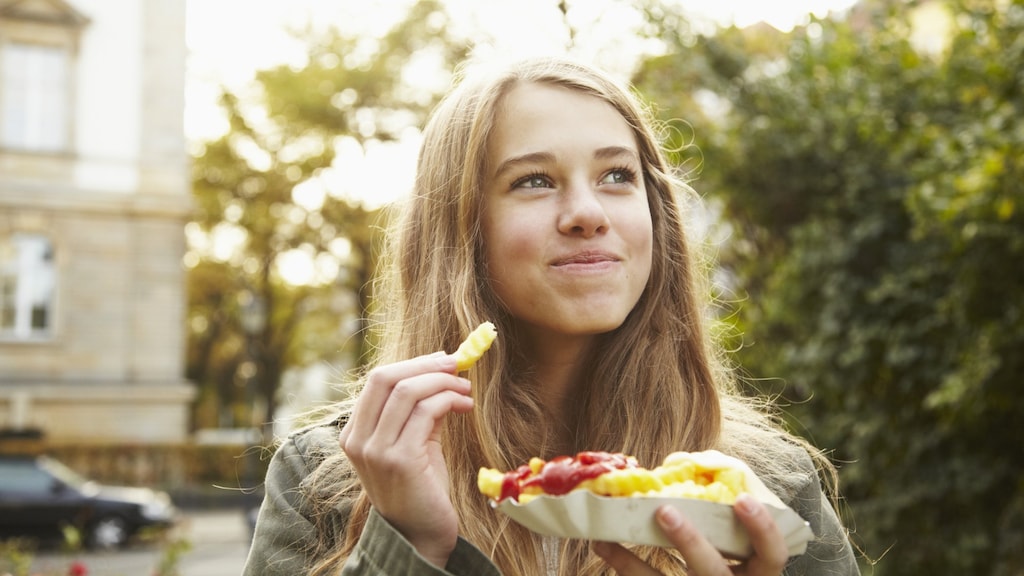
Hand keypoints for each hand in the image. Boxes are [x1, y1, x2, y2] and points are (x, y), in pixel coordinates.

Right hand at [338, 352, 473, 567]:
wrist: (420, 535)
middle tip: (457, 364)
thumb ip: (419, 410)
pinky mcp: (400, 460)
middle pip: (386, 378)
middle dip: (426, 365)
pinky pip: (425, 413)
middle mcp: (358, 440)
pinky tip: (465, 406)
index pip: (377, 380)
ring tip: (465, 388)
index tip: (443, 360)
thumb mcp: (414, 442)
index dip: (413, 364)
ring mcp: (376, 451)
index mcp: (354, 433)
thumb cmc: (420, 488)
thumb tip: (442, 371)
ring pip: (407, 392)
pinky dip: (449, 400)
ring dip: (443, 382)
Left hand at [593, 494, 788, 574]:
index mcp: (757, 575)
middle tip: (665, 511)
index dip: (763, 531)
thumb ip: (724, 521)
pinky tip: (601, 545)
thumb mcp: (739, 550)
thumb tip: (686, 466)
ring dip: (637, 563)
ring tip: (610, 536)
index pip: (773, 557)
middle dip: (690, 543)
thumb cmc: (732, 565)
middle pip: (714, 573)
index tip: (742, 500)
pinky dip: (623, 565)